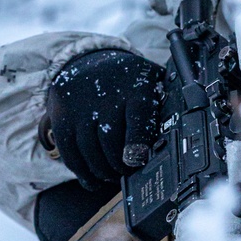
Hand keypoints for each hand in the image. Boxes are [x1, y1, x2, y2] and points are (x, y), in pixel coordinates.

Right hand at [44, 48, 163, 188]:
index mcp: (135, 86)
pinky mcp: (61, 117)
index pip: (137, 115)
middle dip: (120, 165)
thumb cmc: (126, 79)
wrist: (85, 60)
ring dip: (102, 171)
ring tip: (112, 177)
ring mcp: (79, 107)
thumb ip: (163, 104)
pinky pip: (70, 152)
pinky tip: (92, 180)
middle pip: (110, 139)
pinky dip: (81, 171)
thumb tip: (180, 132)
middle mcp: (104, 95)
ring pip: (89, 150)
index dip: (137, 142)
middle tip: (127, 174)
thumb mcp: (149, 80)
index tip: (136, 160)